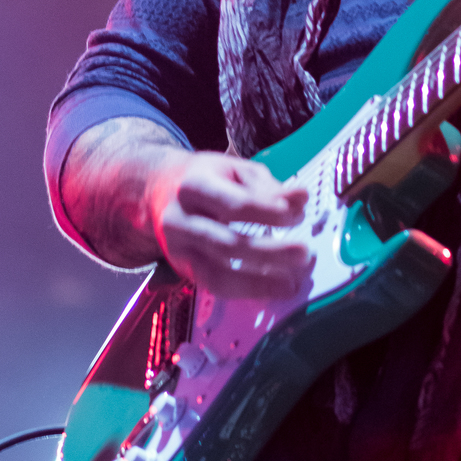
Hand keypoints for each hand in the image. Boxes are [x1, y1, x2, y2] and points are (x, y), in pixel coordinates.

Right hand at [146, 150, 310, 299]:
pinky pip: (214, 287)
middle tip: (303, 254)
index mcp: (194, 186)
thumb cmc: (205, 177)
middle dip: (269, 252)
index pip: (234, 203)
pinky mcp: (182, 270)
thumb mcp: (234, 169)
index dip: (268, 211)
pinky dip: (245, 290)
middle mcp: (180, 220)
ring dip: (258, 282)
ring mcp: (177, 250)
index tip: (298, 214)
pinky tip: (271, 288)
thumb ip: (266, 185)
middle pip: (226, 243)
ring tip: (291, 282)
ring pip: (217, 274)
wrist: (157, 191)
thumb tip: (299, 200)